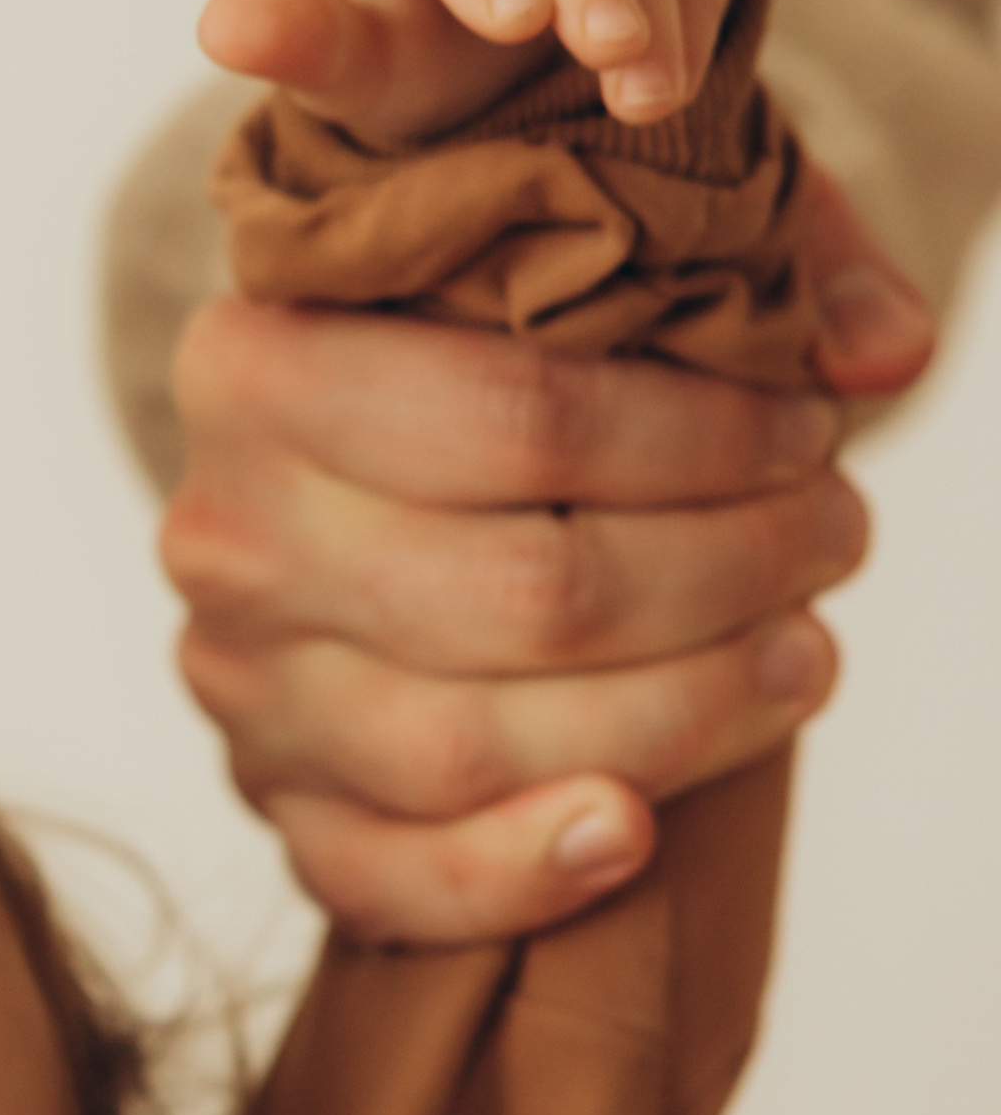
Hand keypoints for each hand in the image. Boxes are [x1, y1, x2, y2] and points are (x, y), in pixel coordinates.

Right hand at [177, 0, 928, 941]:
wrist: (342, 450)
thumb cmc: (476, 338)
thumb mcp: (587, 237)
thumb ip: (761, 247)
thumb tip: (888, 348)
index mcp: (260, 357)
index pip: (518, 416)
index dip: (707, 441)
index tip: (813, 431)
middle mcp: (224, 529)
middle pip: (518, 595)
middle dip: (726, 575)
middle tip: (835, 538)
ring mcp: (238, 682)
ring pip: (470, 747)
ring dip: (677, 720)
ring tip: (800, 658)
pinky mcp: (268, 801)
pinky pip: (380, 877)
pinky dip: (517, 874)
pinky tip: (634, 834)